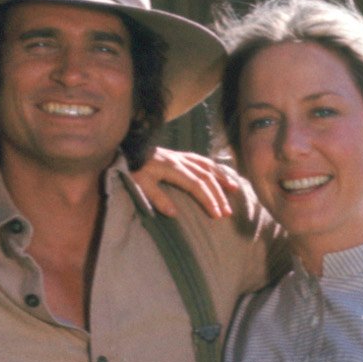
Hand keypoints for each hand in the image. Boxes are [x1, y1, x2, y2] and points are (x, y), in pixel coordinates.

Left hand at [134, 148, 258, 225]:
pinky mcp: (180, 155)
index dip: (208, 200)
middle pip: (207, 177)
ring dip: (222, 178)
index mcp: (173, 168)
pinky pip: (203, 160)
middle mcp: (181, 160)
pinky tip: (221, 174)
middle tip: (228, 212)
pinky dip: (215, 167)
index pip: (197, 186)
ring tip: (234, 190)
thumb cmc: (132, 167)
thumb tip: (174, 213)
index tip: (217, 214)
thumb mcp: (139, 184)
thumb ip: (156, 197)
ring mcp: (182, 156)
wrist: (127, 147)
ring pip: (208, 166)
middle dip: (219, 195)